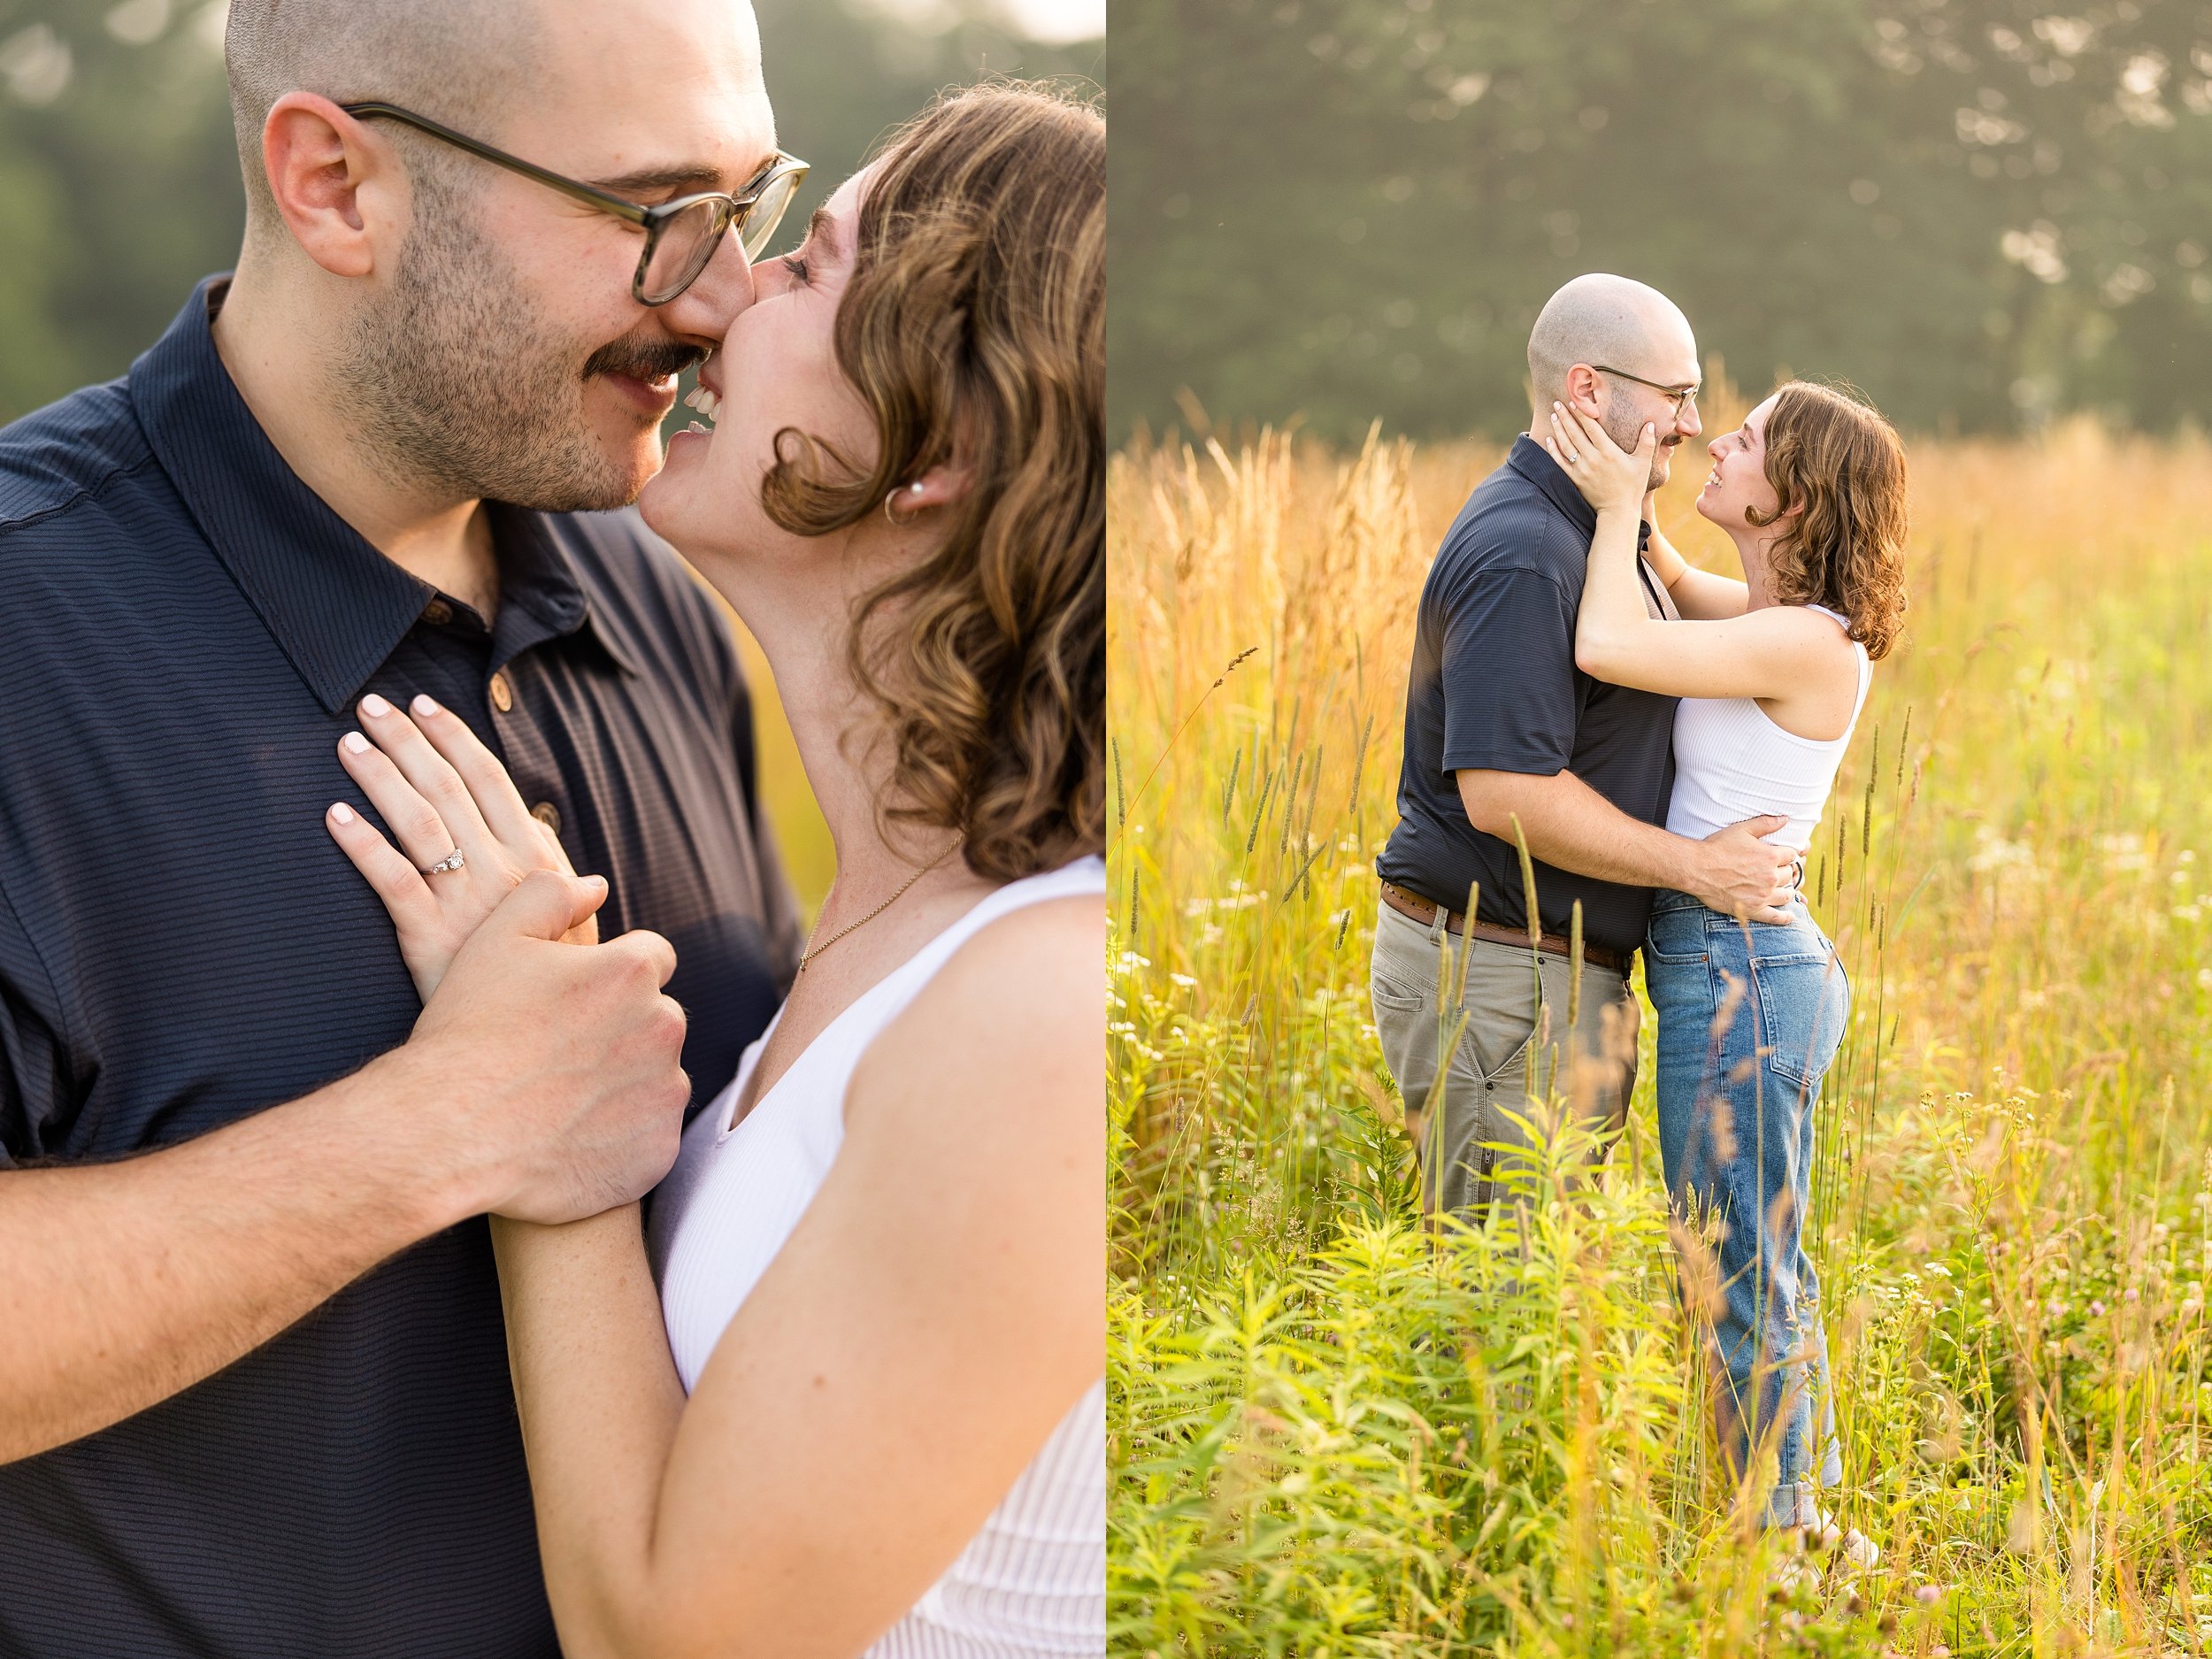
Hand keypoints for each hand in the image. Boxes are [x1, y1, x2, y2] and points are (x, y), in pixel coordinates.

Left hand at [327, 692, 595, 999]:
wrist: (538, 1041)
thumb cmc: (551, 975)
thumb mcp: (569, 915)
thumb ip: (547, 867)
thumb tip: (538, 823)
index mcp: (535, 857)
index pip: (490, 779)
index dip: (454, 738)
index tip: (424, 705)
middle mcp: (504, 871)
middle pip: (448, 789)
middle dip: (408, 742)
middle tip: (371, 707)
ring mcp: (467, 903)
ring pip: (420, 824)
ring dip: (382, 779)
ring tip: (349, 747)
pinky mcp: (431, 938)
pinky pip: (392, 882)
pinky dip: (364, 845)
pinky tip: (335, 817)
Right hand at [405, 871, 690, 1221]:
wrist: (447, 1133)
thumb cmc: (468, 1033)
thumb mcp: (496, 939)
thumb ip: (551, 895)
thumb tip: (596, 886)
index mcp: (632, 973)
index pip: (651, 959)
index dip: (610, 976)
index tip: (573, 1001)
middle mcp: (663, 1029)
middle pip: (655, 1019)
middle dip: (619, 1029)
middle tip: (557, 1054)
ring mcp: (664, 1094)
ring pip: (656, 1077)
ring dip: (623, 1083)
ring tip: (559, 1099)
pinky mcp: (657, 1151)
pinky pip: (650, 1135)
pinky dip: (621, 1137)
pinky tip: (570, 1138)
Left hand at [1543, 402, 1652, 516]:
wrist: (1618, 511)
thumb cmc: (1632, 486)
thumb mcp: (1643, 464)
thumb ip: (1647, 443)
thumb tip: (1650, 424)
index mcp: (1609, 452)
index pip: (1592, 428)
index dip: (1582, 414)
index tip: (1574, 402)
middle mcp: (1593, 459)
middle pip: (1575, 433)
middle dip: (1565, 417)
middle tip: (1557, 403)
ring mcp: (1582, 470)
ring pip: (1566, 445)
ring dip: (1558, 429)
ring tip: (1553, 415)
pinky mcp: (1575, 479)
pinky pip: (1561, 462)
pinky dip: (1553, 450)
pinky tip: (1549, 439)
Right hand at [1684, 815, 1797, 923]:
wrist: (1696, 869)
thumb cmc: (1717, 847)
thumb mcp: (1741, 830)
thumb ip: (1766, 823)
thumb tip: (1786, 819)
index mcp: (1770, 856)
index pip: (1792, 855)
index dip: (1789, 854)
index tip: (1784, 856)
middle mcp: (1770, 877)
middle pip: (1790, 875)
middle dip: (1787, 871)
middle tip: (1779, 870)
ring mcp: (1762, 895)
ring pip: (1787, 894)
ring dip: (1787, 890)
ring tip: (1782, 888)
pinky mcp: (1753, 909)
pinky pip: (1775, 917)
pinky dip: (1785, 917)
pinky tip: (1789, 915)